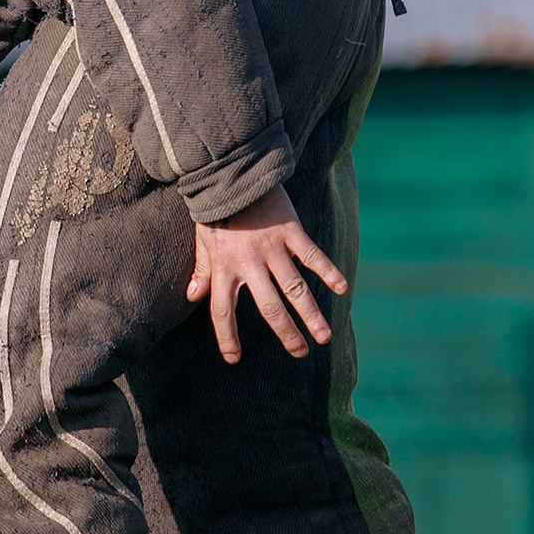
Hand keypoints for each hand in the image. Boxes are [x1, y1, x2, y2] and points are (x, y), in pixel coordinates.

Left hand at [185, 183, 347, 363]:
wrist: (232, 174)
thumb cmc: (215, 212)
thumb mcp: (202, 242)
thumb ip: (202, 271)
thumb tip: (192, 296)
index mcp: (224, 269)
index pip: (223, 312)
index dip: (227, 337)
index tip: (233, 358)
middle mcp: (249, 264)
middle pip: (269, 308)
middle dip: (286, 334)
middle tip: (300, 353)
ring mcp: (272, 248)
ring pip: (295, 290)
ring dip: (311, 315)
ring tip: (324, 337)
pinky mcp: (291, 232)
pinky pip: (312, 257)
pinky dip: (328, 272)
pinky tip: (342, 290)